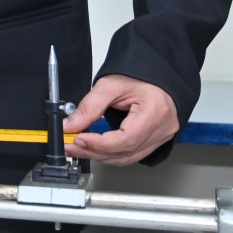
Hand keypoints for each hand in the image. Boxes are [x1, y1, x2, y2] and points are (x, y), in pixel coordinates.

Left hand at [64, 74, 178, 165]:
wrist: (153, 74)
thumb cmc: (137, 76)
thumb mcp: (109, 85)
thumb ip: (89, 107)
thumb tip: (70, 126)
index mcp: (155, 111)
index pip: (126, 138)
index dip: (99, 144)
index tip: (78, 139)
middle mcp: (162, 128)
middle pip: (125, 152)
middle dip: (94, 151)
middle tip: (70, 145)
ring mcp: (161, 136)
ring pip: (128, 158)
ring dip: (100, 156)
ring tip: (79, 148)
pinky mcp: (156, 140)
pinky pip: (132, 155)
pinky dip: (111, 154)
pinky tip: (95, 149)